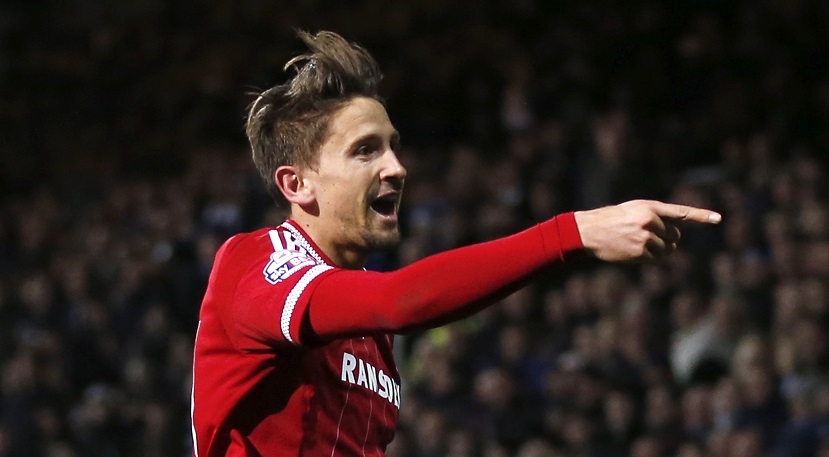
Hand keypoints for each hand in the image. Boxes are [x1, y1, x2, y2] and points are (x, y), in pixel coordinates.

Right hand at [573, 199, 721, 261]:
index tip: (718, 219)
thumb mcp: (633, 210)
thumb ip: (655, 217)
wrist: (589, 231)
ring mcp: (645, 237)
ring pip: (666, 249)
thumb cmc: (611, 219)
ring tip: (637, 243)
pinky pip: (655, 258)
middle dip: (667, 239)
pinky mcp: (640, 252)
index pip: (680, 212)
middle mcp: (650, 221)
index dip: (701, 215)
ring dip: (658, 249)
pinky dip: (648, 257)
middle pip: (675, 236)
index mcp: (650, 207)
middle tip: (647, 236)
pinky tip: (632, 250)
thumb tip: (675, 237)